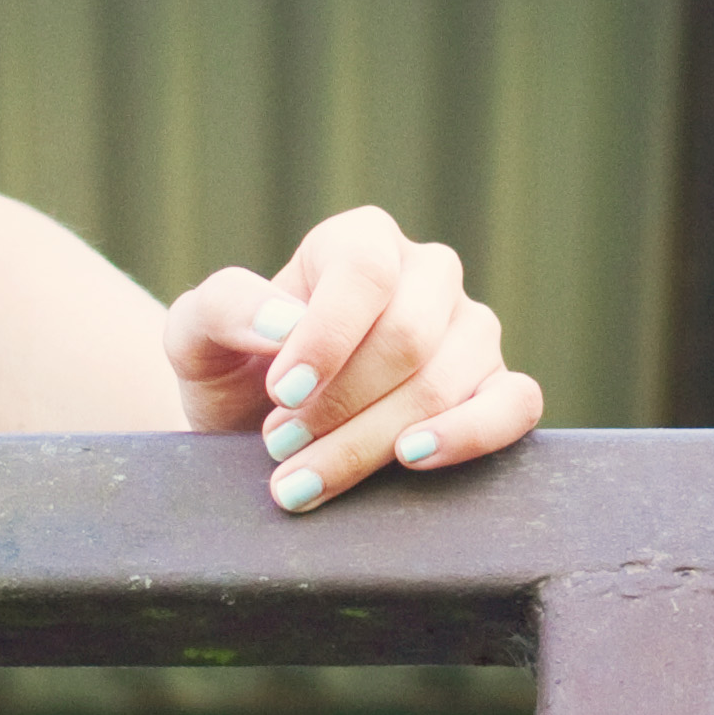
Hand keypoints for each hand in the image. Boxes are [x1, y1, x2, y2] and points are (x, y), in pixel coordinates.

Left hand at [164, 207, 545, 512]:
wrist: (260, 436)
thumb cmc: (234, 373)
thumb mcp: (197, 336)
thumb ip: (223, 308)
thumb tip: (283, 322)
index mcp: (361, 241)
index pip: (365, 272)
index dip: (326, 337)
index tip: (279, 395)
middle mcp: (428, 275)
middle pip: (406, 339)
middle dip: (338, 406)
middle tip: (281, 447)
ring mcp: (471, 332)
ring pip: (446, 382)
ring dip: (371, 440)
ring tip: (310, 473)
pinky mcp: (499, 389)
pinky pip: (516, 404)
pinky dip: (472, 434)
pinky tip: (413, 458)